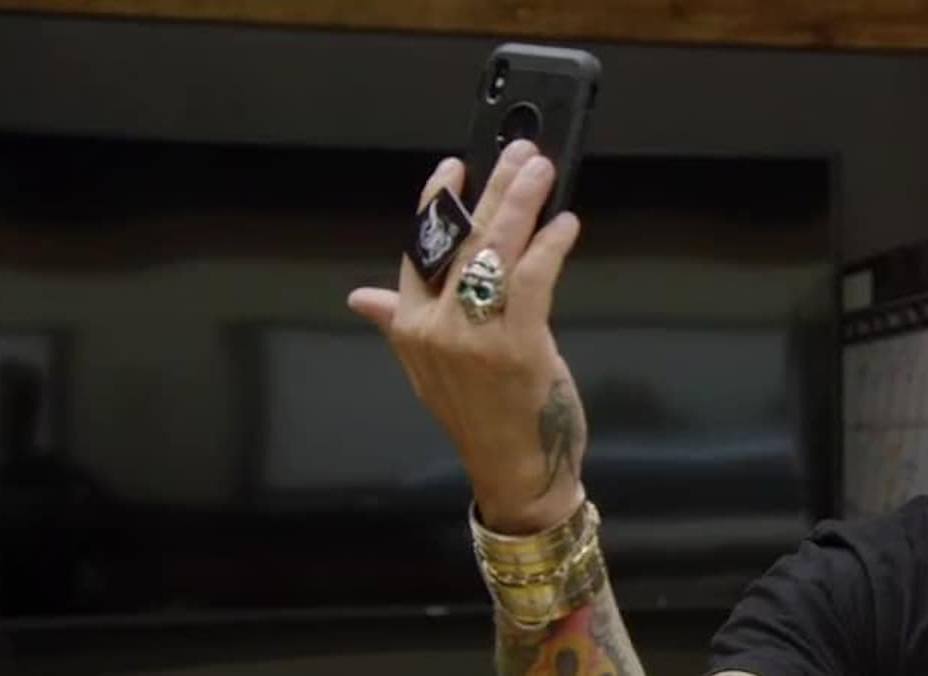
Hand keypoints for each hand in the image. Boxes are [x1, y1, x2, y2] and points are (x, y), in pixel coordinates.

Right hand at [346, 139, 587, 534]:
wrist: (514, 470)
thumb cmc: (481, 416)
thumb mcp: (429, 369)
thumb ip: (400, 323)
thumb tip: (362, 296)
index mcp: (411, 328)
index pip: (416, 251)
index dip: (434, 206)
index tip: (452, 170)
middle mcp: (435, 328)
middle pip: (462, 240)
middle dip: (492, 191)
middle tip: (518, 152)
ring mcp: (475, 336)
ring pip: (497, 251)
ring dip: (523, 204)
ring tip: (541, 171)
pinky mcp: (518, 344)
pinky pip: (535, 279)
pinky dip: (551, 246)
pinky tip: (565, 225)